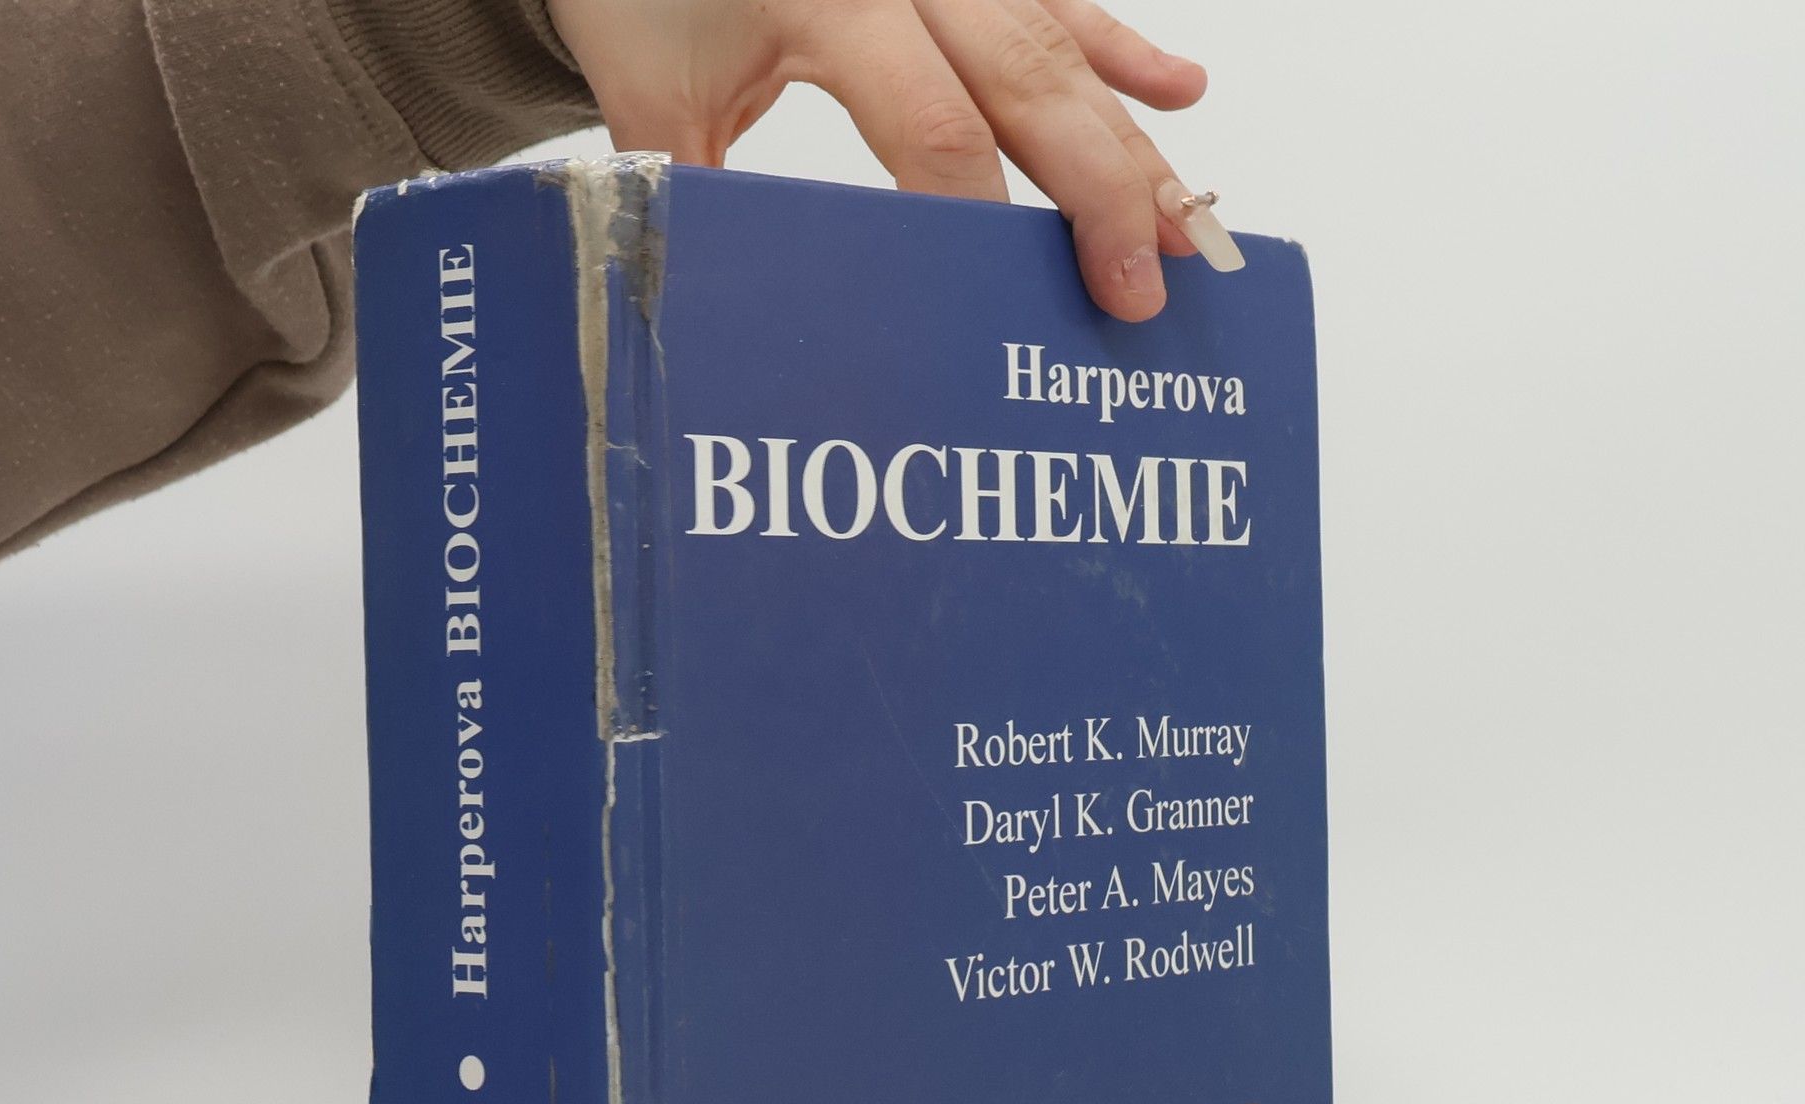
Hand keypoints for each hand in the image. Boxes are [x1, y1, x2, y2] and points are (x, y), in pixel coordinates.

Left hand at [544, 0, 1228, 320]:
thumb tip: (731, 324)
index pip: (931, 125)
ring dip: (1130, 137)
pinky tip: (1179, 91)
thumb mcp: (652, 100)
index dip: (978, 218)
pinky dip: (1120, 46)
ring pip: (1062, 45)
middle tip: (1136, 290)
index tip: (1007, 306)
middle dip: (1096, 191)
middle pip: (1029, 81)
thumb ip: (698, 201)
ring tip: (1185, 223)